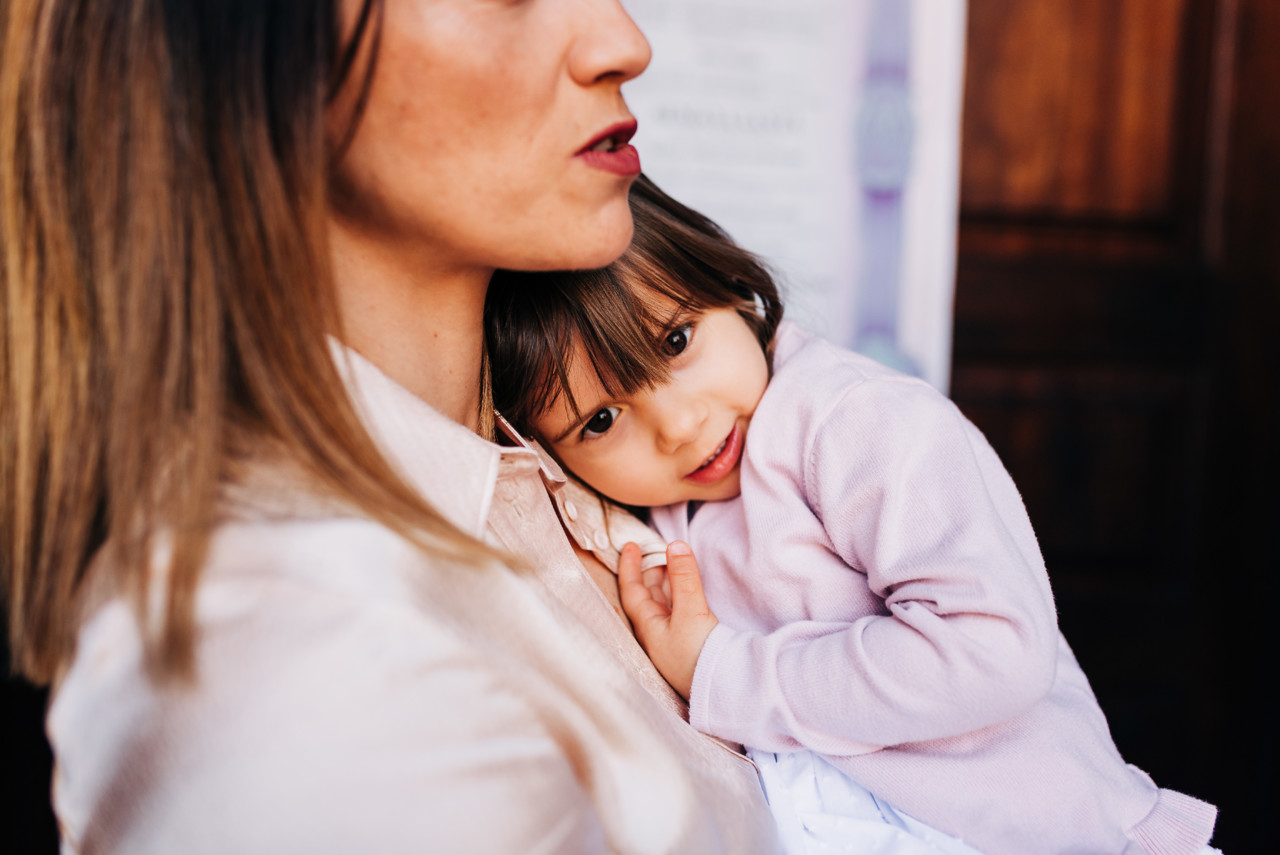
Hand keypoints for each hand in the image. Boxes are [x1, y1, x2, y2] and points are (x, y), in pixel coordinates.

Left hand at [619, 541, 718, 699]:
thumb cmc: (698, 655)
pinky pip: (677, 610)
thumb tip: (675, 545)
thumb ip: (684, 578)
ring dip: (666, 581)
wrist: (722, 688)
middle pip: (647, 595)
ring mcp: (672, 638)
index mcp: (647, 626)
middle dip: (650, 571)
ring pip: (663, 602)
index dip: (629, 566)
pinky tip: (687, 588)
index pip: (631, 590)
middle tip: (658, 551)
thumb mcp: (690, 612)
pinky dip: (680, 593)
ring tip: (673, 563)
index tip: (629, 545)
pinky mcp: (689, 642)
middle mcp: (656, 632)